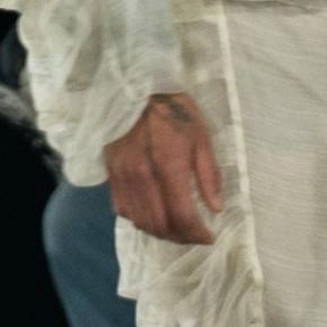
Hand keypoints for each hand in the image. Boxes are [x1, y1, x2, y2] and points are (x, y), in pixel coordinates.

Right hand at [104, 92, 224, 245]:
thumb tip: (216, 208)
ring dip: (160, 232)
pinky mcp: (111, 175)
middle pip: (160, 225)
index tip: (209, 237)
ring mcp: (123, 178)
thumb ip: (208, 174)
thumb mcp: (200, 135)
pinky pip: (123, 209)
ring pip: (140, 221)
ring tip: (177, 229)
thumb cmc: (173, 110)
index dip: (196, 234)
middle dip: (180, 237)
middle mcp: (142, 177)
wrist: (133, 89)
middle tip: (195, 235)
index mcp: (169, 166)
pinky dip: (140, 219)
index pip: (181, 216)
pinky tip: (153, 214)